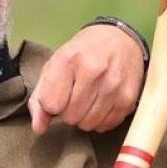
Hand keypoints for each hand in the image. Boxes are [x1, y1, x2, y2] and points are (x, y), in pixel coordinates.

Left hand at [28, 24, 143, 134]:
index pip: (51, 104)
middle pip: (70, 116)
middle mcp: (93, 70)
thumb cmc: (82, 53)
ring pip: (88, 124)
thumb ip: (40, 99)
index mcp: (69, 59)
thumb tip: (38, 128)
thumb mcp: (54, 66)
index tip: (58, 95)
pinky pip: (106, 125)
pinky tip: (101, 104)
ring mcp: (113, 85)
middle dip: (68, 112)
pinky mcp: (128, 98)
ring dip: (84, 117)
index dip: (51, 105)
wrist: (119, 39)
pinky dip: (100, 120)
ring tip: (88, 99)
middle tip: (75, 97)